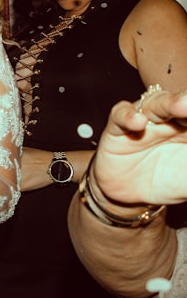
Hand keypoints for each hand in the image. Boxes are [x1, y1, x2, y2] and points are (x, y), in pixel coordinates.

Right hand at [92, 88, 186, 206]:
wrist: (131, 195)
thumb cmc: (171, 180)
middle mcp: (172, 119)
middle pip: (183, 102)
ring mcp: (146, 121)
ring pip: (155, 103)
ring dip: (168, 103)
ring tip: (181, 106)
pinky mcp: (118, 129)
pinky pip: (121, 115)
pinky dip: (128, 115)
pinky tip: (138, 122)